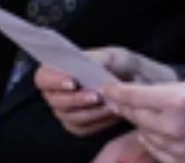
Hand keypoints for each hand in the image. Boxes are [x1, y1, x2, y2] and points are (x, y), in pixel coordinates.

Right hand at [37, 47, 177, 135]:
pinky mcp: (79, 124)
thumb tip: (84, 62)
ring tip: (108, 103)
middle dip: (77, 99)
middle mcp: (59, 90)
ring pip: (68, 116)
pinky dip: (96, 122)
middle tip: (96, 95)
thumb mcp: (115, 55)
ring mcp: (67, 109)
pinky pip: (81, 129)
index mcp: (62, 68)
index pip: (43, 76)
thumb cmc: (125, 66)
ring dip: (89, 111)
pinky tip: (109, 113)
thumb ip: (97, 58)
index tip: (72, 82)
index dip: (53, 80)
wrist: (142, 84)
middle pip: (54, 100)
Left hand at [102, 80, 184, 162]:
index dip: (115, 92)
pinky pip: (157, 151)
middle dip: (125, 106)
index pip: (132, 96)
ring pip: (143, 134)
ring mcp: (177, 148)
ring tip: (152, 114)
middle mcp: (173, 125)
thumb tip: (140, 94)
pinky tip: (165, 131)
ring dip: (142, 124)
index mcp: (177, 99)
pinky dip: (156, 141)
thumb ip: (166, 91)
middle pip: (134, 115)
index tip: (107, 88)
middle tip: (119, 98)